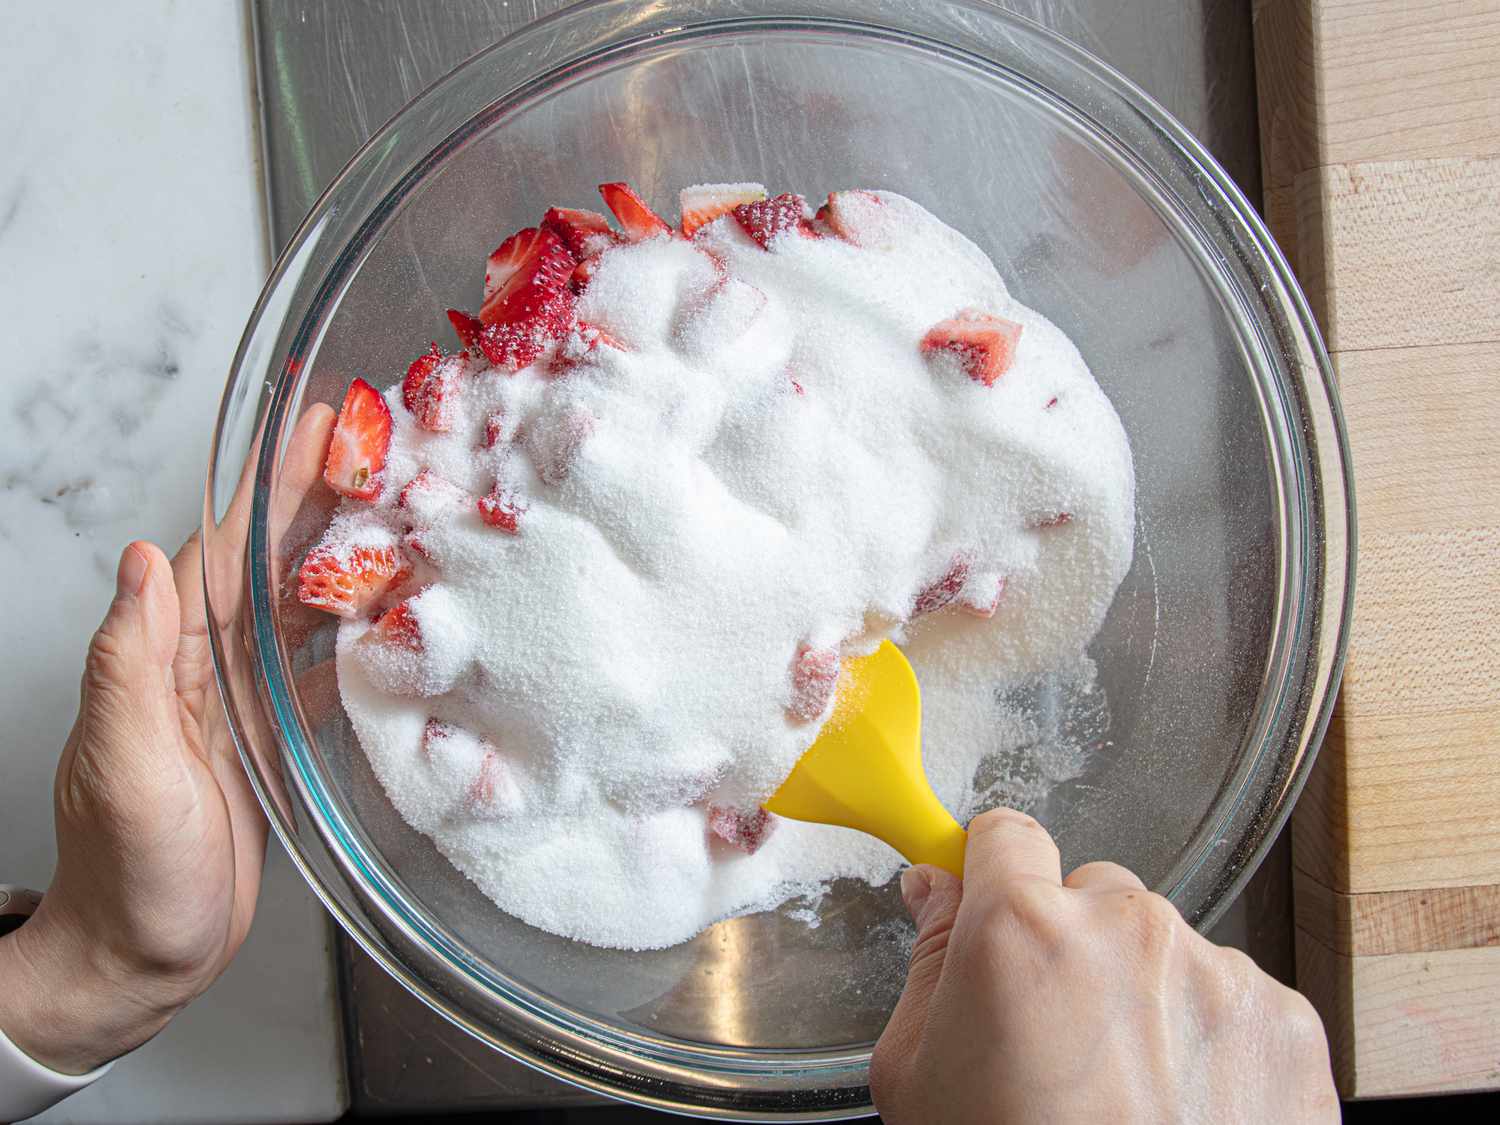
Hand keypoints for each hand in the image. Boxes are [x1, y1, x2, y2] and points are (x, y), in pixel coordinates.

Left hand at [0, 406, 333, 1074]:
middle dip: (320, 502)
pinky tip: (398, 621)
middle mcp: (201, 666)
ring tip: (404, 513)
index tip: (316, 428)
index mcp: (163, 657)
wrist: (140, 958)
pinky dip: (357, 639)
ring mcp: (238, 702)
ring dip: (345, 560)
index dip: (269, 486)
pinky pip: (319, 672)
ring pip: (299, 610)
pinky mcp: (270, 740)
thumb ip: (127, 663)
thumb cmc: (126, 874)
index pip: (221, 549)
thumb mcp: (121, 767)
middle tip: (381, 449)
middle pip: (269, 564)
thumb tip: (136, 561)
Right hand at [871, 808, 1338, 1123]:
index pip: (1006, 834)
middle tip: (1055, 1029)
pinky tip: (1179, 1099)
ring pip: (1165, 943)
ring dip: (1143, 988)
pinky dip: (1207, 1034)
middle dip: (1071, 940)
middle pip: (1092, 891)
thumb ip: (929, 960)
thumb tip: (936, 892)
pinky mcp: (1285, 1020)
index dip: (993, 870)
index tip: (991, 896)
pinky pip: (1230, 993)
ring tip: (1125, 1083)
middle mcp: (1128, 929)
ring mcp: (1216, 970)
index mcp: (1024, 931)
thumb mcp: (917, 1077)